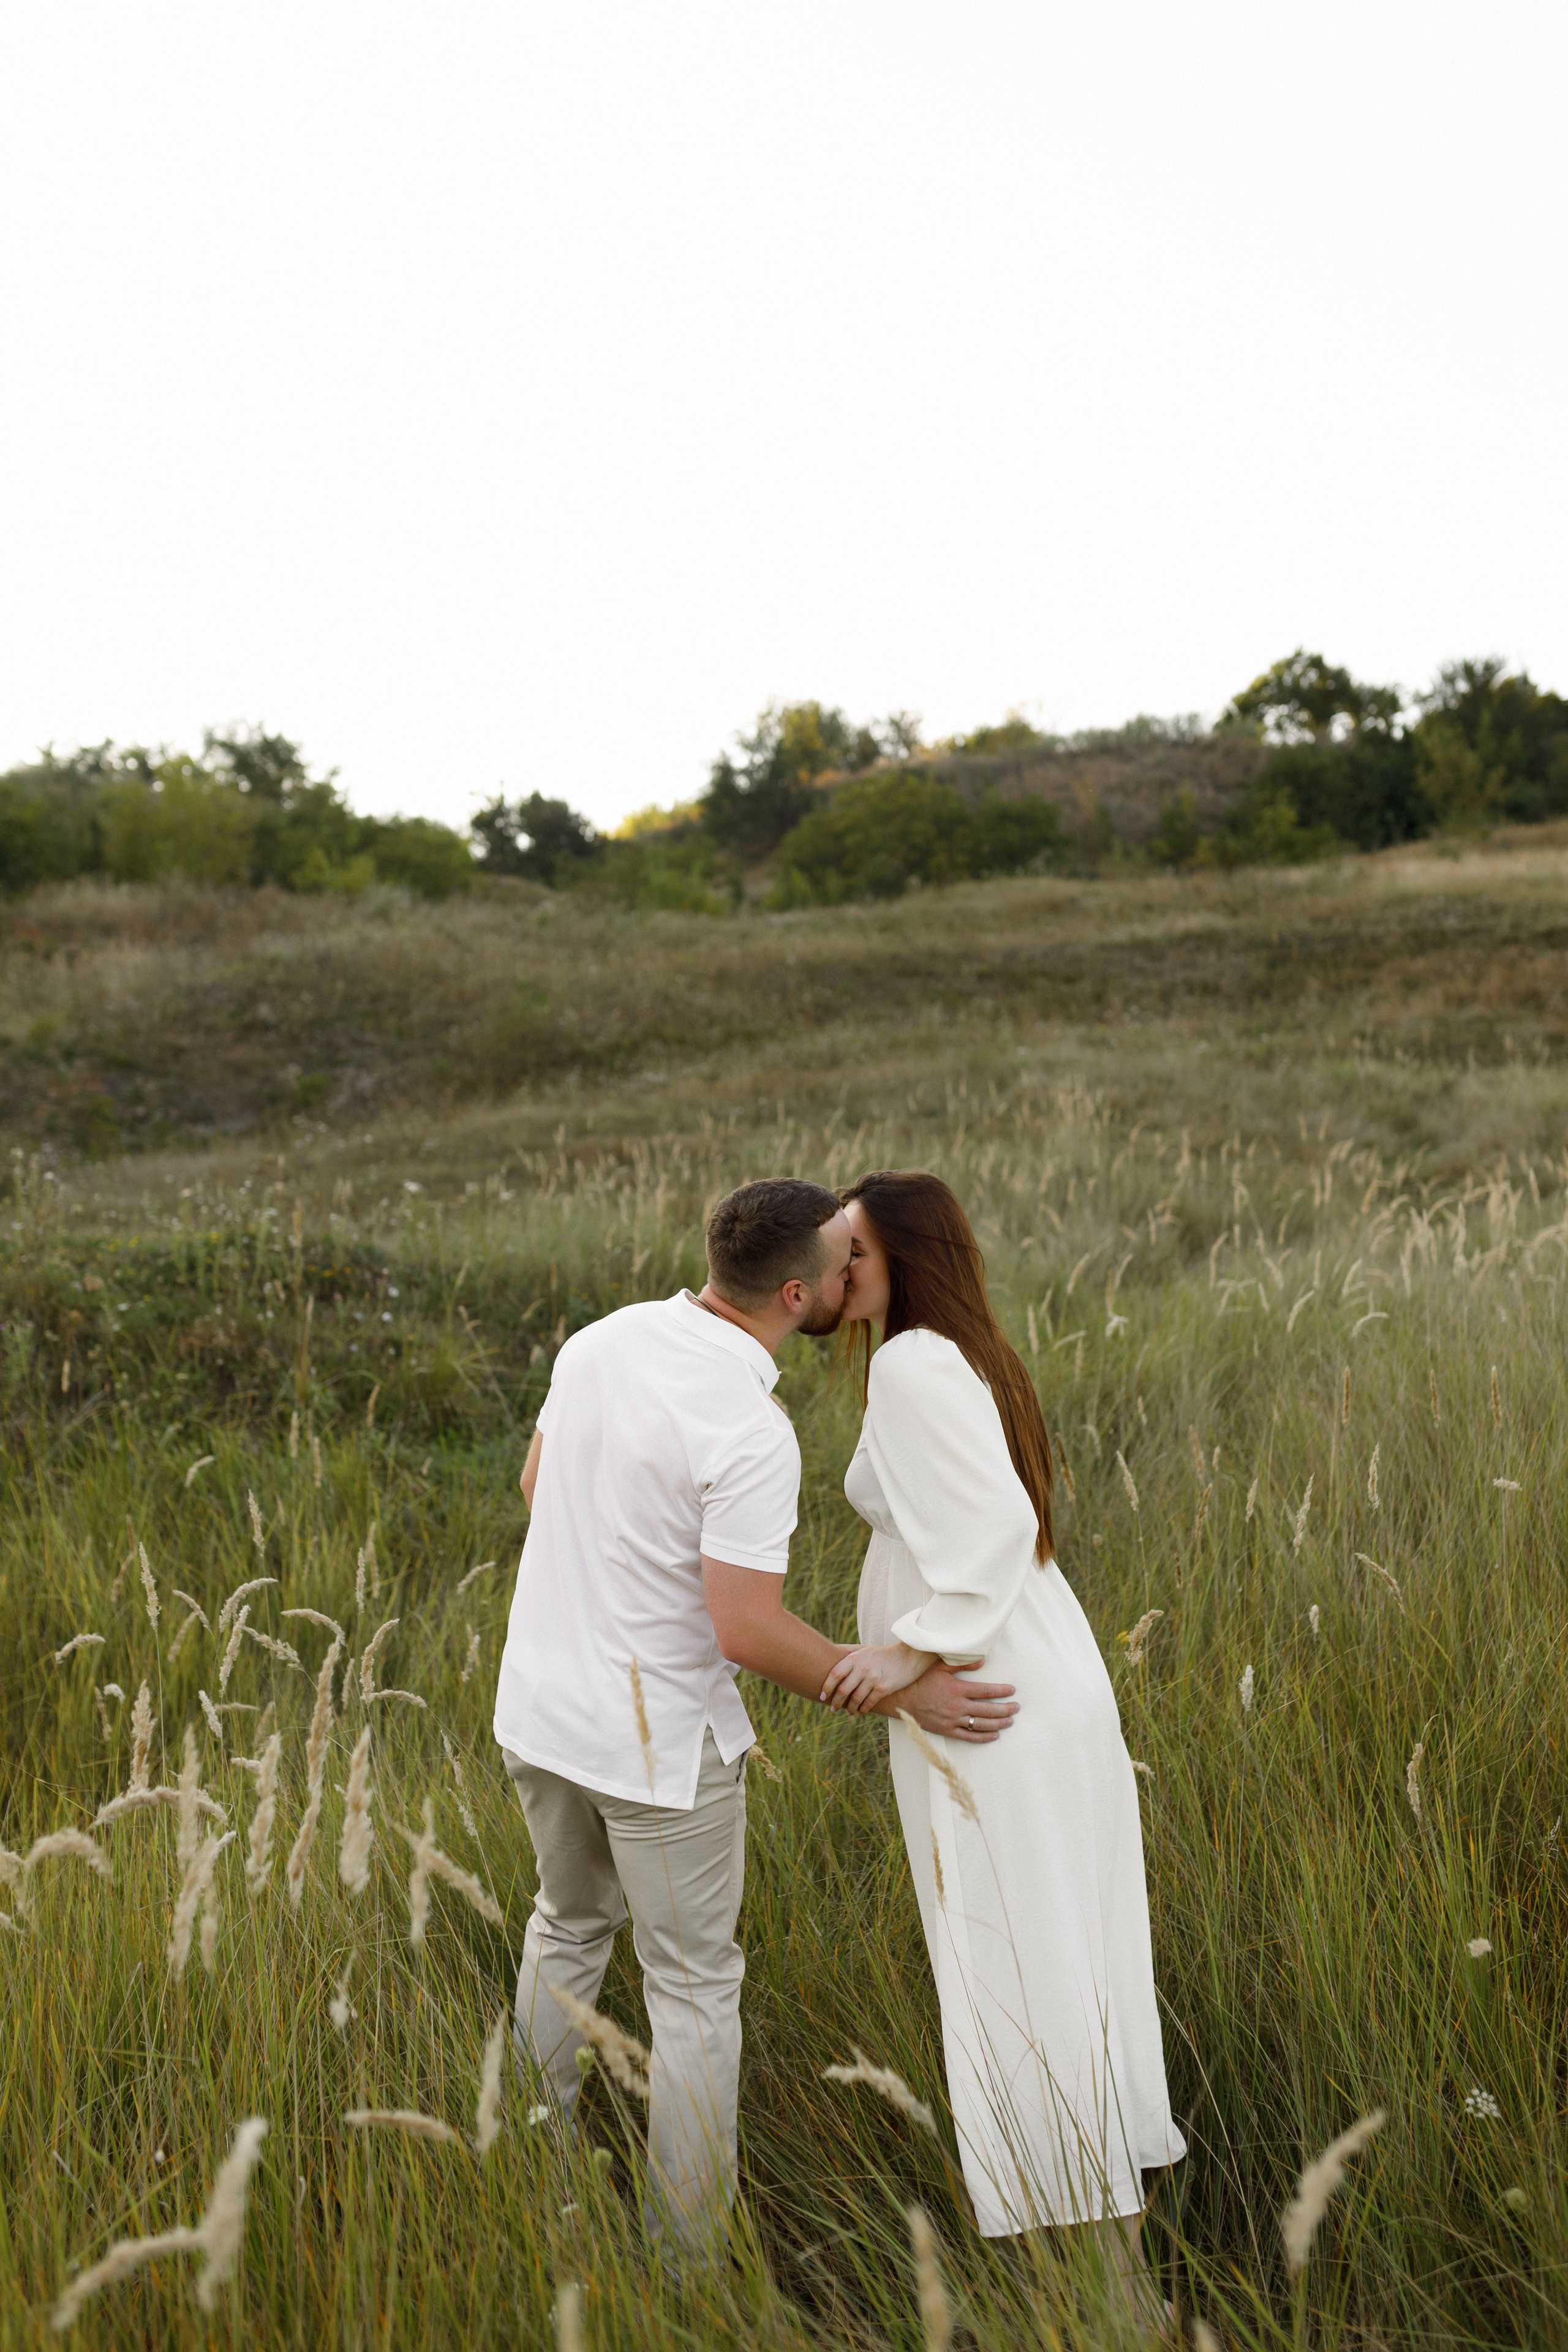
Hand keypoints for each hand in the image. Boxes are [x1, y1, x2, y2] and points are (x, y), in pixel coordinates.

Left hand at [820, 1641, 929, 1714]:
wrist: (908, 1656)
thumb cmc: (882, 1655)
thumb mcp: (863, 1651)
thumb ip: (848, 1654)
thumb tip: (829, 1655)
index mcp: (855, 1658)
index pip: (835, 1674)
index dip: (827, 1687)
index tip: (822, 1696)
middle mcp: (863, 1668)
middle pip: (843, 1689)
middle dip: (836, 1702)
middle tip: (833, 1709)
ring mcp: (874, 1678)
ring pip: (856, 1699)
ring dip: (850, 1708)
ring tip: (848, 1712)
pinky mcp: (884, 1688)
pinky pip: (869, 1703)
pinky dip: (863, 1709)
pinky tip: (861, 1711)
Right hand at [900, 1663, 1018, 1742]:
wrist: (902, 1700)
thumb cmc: (921, 1680)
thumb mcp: (939, 1666)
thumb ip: (961, 1664)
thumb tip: (983, 1661)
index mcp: (957, 1689)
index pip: (986, 1691)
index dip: (1001, 1691)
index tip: (1012, 1690)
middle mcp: (957, 1706)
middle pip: (988, 1710)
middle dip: (1005, 1709)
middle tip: (1017, 1707)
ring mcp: (953, 1720)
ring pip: (981, 1724)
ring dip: (999, 1723)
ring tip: (1010, 1721)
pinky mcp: (947, 1731)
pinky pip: (969, 1737)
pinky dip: (983, 1737)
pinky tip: (995, 1735)